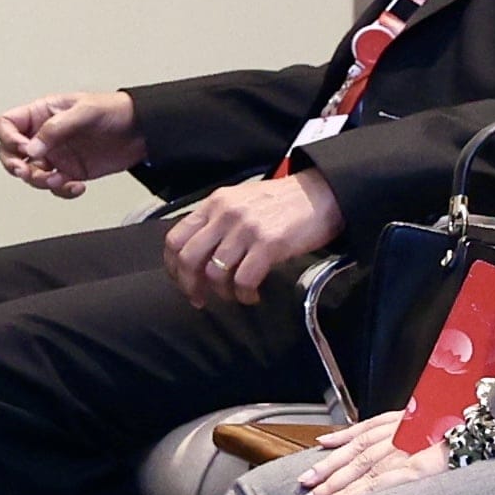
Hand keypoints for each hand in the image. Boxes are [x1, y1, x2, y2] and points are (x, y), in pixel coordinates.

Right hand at [0, 90, 144, 196]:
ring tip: (59, 179)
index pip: (6, 124)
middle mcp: (43, 135)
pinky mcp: (69, 171)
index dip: (8, 137)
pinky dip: (61, 191)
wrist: (143, 130)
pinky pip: (54, 186)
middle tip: (26, 170)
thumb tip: (32, 147)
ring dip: (40, 181)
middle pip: (9, 152)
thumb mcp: (84, 111)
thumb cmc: (115, 111)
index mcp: (40, 114)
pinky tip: (76, 186)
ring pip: (29, 173)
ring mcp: (55, 155)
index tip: (24, 147)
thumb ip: (56, 128)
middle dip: (14, 164)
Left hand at [161, 172, 344, 307]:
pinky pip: (243, 279)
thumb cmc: (281, 203)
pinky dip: (243, 294)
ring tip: (235, 295)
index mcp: (213, 204)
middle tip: (199, 299)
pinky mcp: (269, 244)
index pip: (174, 238)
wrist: (321, 195)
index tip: (181, 282)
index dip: (172, 267)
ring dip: (222, 292)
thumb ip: (216, 222)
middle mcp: (224, 214)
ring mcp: (246, 229)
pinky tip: (251, 295)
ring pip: (215, 272)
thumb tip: (197, 254)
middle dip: (189, 286)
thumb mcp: (239, 201)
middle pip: (188, 258)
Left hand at [298, 409, 452, 494]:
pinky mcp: (416, 468)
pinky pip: (382, 482)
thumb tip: (331, 439)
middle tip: (303, 493)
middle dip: (325, 477)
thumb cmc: (447, 423)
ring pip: (361, 472)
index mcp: (390, 425)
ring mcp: (402, 452)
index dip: (328, 459)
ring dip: (337, 489)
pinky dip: (361, 491)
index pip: (352, 442)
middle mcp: (391, 437)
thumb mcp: (408, 418)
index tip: (309, 475)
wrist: (478, 425)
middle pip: (351, 459)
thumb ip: (371, 428)